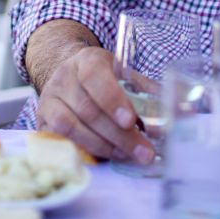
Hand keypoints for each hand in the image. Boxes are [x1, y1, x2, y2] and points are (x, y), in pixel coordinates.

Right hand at [35, 46, 155, 163]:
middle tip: (143, 152)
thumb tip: (178, 112)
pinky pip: (58, 140)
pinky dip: (81, 151)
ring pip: (70, 127)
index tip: (131, 121)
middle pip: (88, 109)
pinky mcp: (41, 121)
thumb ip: (146, 92)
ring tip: (125, 155)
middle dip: (118, 135)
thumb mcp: (124, 75)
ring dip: (101, 146)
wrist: (68, 77)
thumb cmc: (103, 79)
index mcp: (87, 60)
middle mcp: (63, 77)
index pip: (95, 77)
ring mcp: (49, 99)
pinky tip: (102, 158)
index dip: (112, 100)